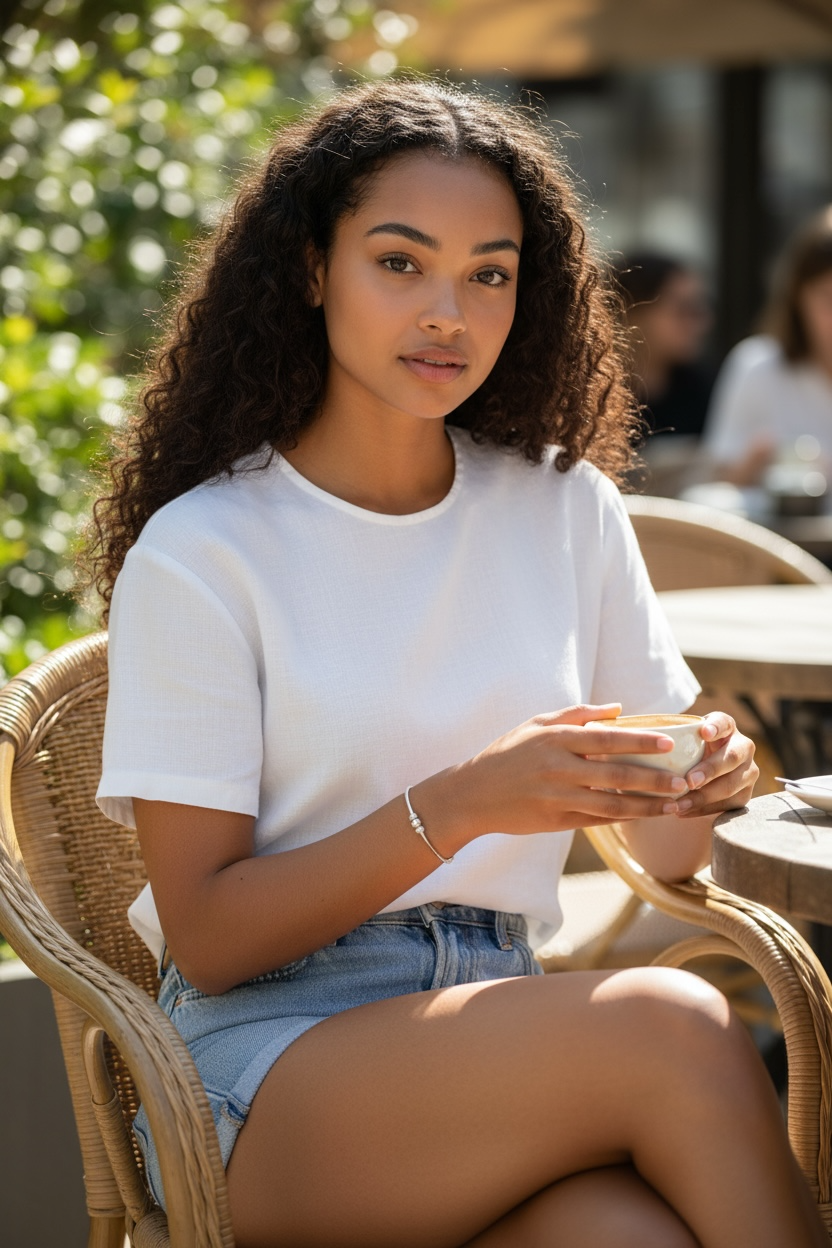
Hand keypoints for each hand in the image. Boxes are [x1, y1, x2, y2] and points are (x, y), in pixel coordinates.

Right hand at [445, 703, 700, 840]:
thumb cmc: (507, 754)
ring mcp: (558, 798)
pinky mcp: (556, 822)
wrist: (472, 795)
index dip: (641, 741)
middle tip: (684, 780)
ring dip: (648, 805)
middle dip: (655, 778)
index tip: (670, 742)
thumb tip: (619, 708)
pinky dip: (624, 818)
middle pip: (617, 774)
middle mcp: (559, 769)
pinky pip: (598, 821)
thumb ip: (577, 714)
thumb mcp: (535, 724)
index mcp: (556, 739)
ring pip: (612, 804)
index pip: (607, 739)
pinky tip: (646, 815)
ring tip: (675, 804)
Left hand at [675, 712, 757, 817]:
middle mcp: (743, 747)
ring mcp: (748, 772)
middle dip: (710, 770)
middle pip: (731, 758)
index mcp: (726, 727)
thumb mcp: (682, 740)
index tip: (704, 732)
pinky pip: (727, 805)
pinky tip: (684, 811)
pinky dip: (704, 809)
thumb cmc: (685, 751)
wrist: (702, 772)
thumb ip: (672, 738)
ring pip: (730, 785)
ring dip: (704, 797)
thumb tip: (646, 739)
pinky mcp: (745, 794)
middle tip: (689, 781)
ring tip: (679, 803)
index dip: (716, 727)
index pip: (724, 723)